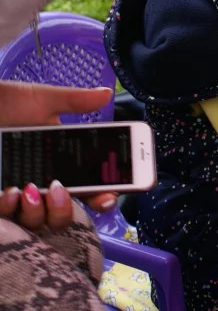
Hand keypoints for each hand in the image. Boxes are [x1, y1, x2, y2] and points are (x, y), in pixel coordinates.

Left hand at [0, 81, 118, 224]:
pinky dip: (9, 208)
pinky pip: (6, 220)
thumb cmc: (4, 104)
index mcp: (58, 164)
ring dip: (36, 211)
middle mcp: (38, 185)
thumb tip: (106, 93)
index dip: (101, 197)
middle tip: (60, 188)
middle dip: (65, 210)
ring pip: (35, 223)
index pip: (87, 189)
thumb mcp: (42, 100)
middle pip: (62, 216)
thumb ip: (76, 101)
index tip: (108, 196)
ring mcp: (14, 197)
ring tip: (27, 188)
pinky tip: (9, 191)